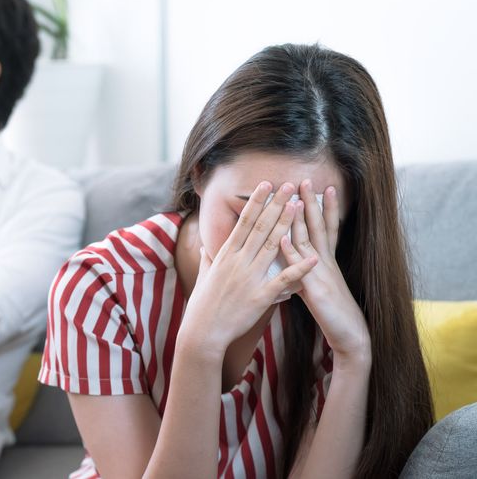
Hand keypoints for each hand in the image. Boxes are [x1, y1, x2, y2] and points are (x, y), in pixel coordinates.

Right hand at [178, 181, 318, 358]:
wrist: (202, 331)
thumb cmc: (202, 305)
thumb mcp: (204, 276)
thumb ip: (208, 258)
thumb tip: (204, 245)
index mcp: (226, 254)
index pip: (244, 222)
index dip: (256, 202)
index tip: (266, 184)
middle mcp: (237, 261)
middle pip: (260, 228)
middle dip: (276, 205)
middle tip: (289, 186)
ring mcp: (249, 278)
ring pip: (271, 246)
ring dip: (287, 225)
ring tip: (299, 206)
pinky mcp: (259, 296)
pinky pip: (283, 280)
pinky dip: (298, 268)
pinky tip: (313, 257)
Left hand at [280, 179, 370, 367]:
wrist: (350, 335)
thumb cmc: (332, 311)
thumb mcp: (318, 285)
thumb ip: (307, 269)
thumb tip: (296, 256)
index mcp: (324, 261)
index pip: (324, 227)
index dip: (321, 207)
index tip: (316, 186)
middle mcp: (324, 262)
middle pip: (318, 227)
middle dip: (312, 203)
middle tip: (306, 180)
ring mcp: (320, 274)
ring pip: (309, 242)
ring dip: (301, 220)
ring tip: (294, 198)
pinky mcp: (315, 290)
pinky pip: (299, 269)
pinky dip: (290, 254)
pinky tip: (282, 239)